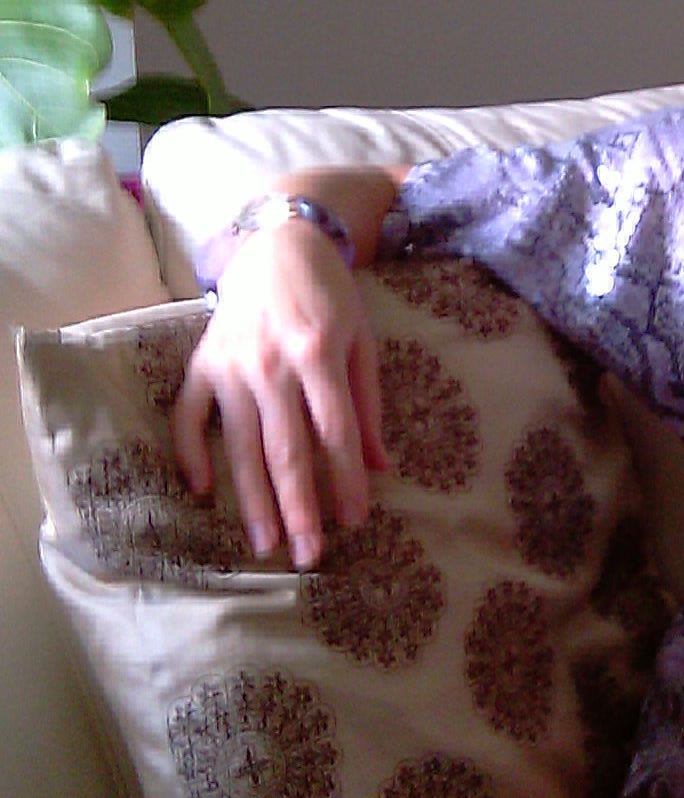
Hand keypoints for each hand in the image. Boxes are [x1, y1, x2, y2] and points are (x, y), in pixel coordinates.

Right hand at [172, 222, 387, 569]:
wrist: (277, 243)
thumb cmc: (329, 295)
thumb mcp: (362, 339)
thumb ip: (368, 404)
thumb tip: (380, 467)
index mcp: (319, 353)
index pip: (335, 432)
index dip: (347, 480)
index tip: (357, 521)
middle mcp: (271, 364)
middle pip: (286, 449)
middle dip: (299, 507)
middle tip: (308, 555)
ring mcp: (230, 366)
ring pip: (241, 445)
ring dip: (253, 500)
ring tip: (265, 544)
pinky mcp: (201, 364)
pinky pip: (189, 416)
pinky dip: (191, 452)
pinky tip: (202, 490)